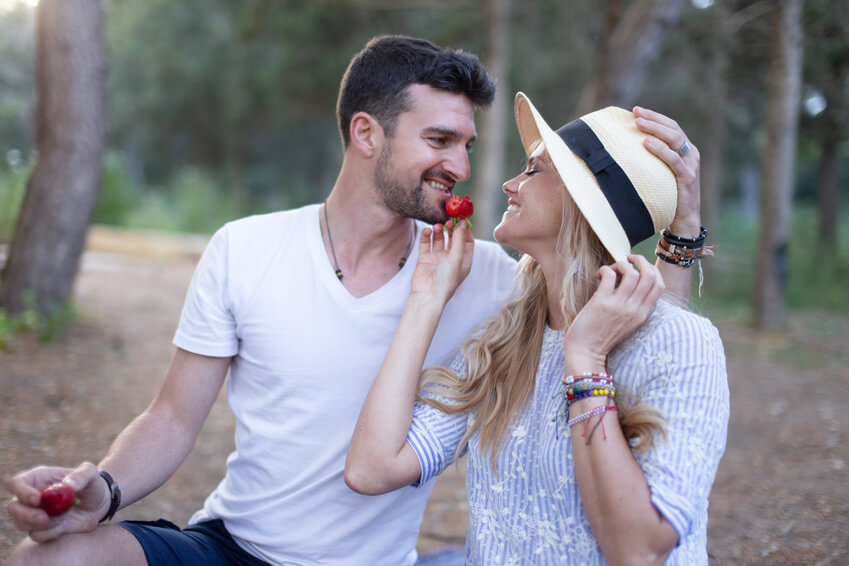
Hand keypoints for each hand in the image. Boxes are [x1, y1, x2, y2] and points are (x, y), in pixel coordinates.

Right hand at [6, 462, 109, 541]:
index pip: (17, 483)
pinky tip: (65, 524)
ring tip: (64, 518)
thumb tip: (68, 485)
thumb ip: (82, 475)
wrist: (100, 505)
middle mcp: (31, 497)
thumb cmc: (92, 484)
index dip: (22, 492)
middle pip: (14, 507)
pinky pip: (37, 535)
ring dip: (42, 525)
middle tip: (44, 518)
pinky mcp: (42, 529)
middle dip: (26, 515)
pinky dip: (51, 533)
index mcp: (38, 479)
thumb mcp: (92, 474)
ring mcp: (34, 514)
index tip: (37, 499)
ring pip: (22, 523)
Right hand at [409, 220, 473, 305]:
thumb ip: (459, 239)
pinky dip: (426, 236)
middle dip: (451, 229)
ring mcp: (437, 259)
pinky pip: (426, 244)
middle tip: (448, 220)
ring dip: (439, 231)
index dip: (465, 230)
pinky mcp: (425, 259)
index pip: (467, 242)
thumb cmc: (446, 280)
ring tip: (437, 225)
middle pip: (453, 239)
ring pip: (439, 240)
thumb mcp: (457, 258)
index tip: (461, 219)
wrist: (427, 295)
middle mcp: (451, 259)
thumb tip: (463, 223)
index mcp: (463, 261)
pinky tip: (427, 231)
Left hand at [563, 255, 664, 370]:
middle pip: (650, 275)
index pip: (660, 286)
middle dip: (641, 260)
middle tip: (628, 259)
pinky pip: (610, 275)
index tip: (640, 266)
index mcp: (642, 314)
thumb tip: (631, 280)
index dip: (653, 270)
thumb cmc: (602, 336)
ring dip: (621, 264)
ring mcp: (619, 306)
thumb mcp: (627, 323)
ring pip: (631, 273)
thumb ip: (633, 306)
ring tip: (612, 269)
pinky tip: (599, 275)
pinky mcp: (602, 302)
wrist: (585, 352)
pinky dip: (605, 269)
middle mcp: (634, 309)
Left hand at [634, 106, 701, 236]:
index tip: (635, 110)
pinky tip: (646, 143)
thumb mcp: (660, 174)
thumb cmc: (667, 196)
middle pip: (673, 129)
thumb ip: (652, 160)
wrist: (683, 221)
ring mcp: (691, 165)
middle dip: (653, 119)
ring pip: (675, 139)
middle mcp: (690, 154)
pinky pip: (674, 160)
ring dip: (655, 129)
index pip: (671, 126)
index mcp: (685, 150)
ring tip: (638, 123)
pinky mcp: (688, 178)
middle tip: (635, 112)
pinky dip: (660, 150)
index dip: (655, 117)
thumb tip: (625, 148)